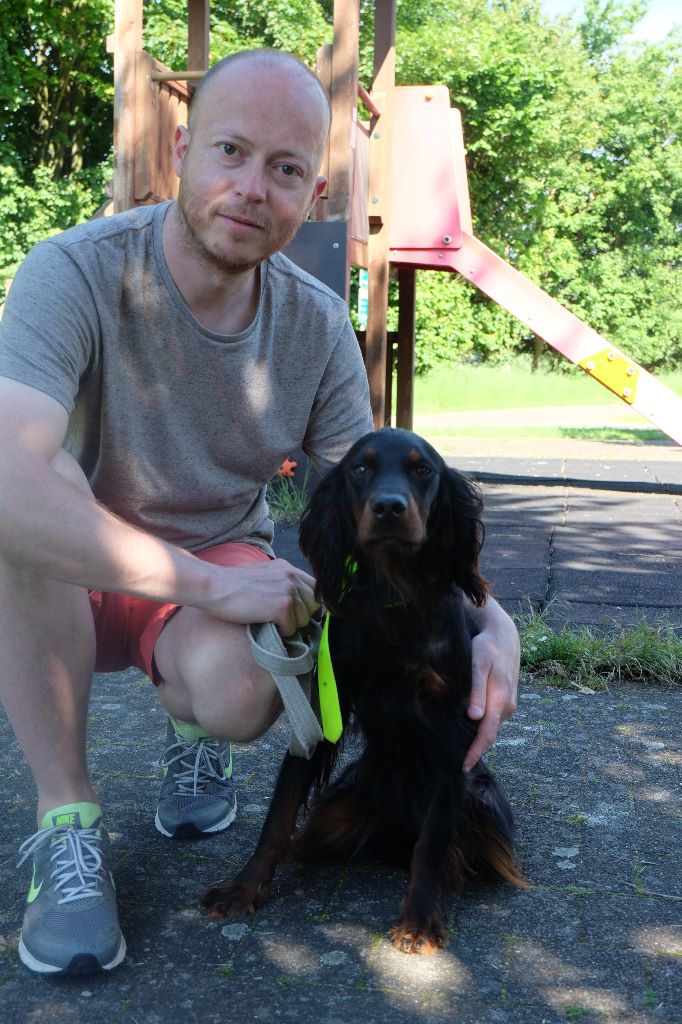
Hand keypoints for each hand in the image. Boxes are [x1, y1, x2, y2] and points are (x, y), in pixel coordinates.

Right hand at [203, 558, 319, 636]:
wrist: (214, 586)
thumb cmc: (230, 585)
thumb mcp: (261, 575)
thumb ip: (279, 584)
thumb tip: (292, 603)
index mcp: (287, 568)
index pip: (315, 588)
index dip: (308, 605)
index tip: (298, 615)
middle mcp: (292, 576)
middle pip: (314, 605)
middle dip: (301, 616)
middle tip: (282, 622)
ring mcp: (288, 590)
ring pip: (304, 619)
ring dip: (290, 626)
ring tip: (270, 623)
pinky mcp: (282, 606)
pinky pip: (292, 628)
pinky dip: (281, 632)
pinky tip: (265, 626)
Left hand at [463, 599, 519, 772]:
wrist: (504, 636)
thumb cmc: (487, 648)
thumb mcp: (478, 666)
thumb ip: (476, 691)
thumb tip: (474, 717)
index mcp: (500, 702)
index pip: (486, 735)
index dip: (474, 752)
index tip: (463, 767)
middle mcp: (507, 707)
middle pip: (489, 735)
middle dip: (475, 749)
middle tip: (455, 762)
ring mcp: (508, 704)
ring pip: (491, 727)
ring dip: (478, 738)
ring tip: (458, 748)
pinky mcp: (505, 699)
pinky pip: (493, 718)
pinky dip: (481, 725)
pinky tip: (468, 727)